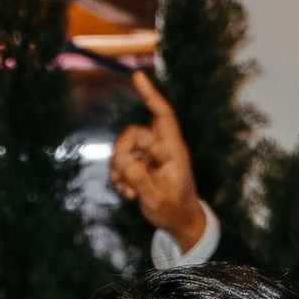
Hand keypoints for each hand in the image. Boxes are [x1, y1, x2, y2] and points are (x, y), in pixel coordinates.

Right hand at [108, 70, 208, 252]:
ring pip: (124, 149)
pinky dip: (120, 177)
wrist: (179, 222)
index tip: (137, 76)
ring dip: (120, 170)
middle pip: (133, 134)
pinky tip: (128, 193)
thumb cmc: (174, 210)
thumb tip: (124, 163)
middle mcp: (161, 148)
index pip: (162, 116)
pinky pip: (122, 163)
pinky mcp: (141, 165)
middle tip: (122, 180)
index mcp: (173, 150)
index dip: (151, 95)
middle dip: (122, 153)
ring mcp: (150, 156)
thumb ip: (141, 180)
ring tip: (129, 192)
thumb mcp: (157, 199)